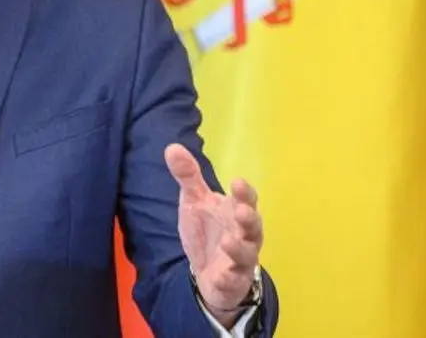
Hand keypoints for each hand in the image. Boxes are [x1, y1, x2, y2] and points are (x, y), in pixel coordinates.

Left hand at [164, 143, 262, 323]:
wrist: (207, 272)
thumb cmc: (207, 230)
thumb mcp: (195, 202)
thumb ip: (188, 177)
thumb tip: (171, 147)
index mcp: (236, 211)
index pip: (246, 198)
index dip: (244, 192)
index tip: (236, 182)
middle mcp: (245, 234)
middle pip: (253, 225)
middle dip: (249, 218)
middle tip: (241, 211)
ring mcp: (242, 258)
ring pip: (248, 253)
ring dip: (239, 248)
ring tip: (227, 242)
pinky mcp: (234, 279)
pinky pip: (235, 280)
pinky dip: (229, 278)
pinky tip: (221, 275)